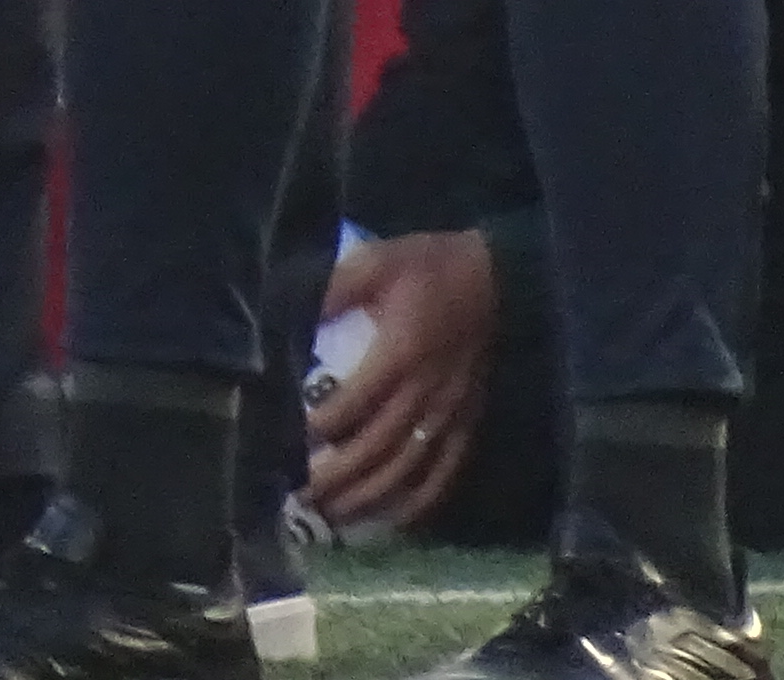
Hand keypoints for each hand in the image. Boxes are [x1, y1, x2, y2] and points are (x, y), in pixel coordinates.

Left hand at [306, 228, 496, 534]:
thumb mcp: (375, 262)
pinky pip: (445, 473)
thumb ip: (332, 290)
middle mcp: (426, 393)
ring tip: (332, 516)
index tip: (286, 443)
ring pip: (408, 470)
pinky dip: (418, 503)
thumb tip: (285, 317)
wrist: (498, 277)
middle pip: (377, 449)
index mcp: (401, 353)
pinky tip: (392, 520)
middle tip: (298, 496)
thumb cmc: (429, 267)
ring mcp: (450, 414)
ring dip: (369, 498)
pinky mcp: (468, 423)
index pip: (354, 404)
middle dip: (336, 477)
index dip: (319, 428)